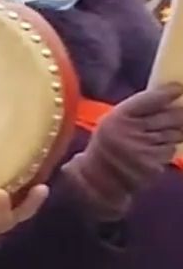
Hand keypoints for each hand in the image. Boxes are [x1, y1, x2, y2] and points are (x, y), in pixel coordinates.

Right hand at [61, 84, 182, 220]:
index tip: (178, 88)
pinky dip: (165, 150)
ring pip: (175, 133)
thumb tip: (173, 91)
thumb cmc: (106, 145)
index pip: (151, 99)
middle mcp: (131, 131)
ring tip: (158, 137)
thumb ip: (140, 106)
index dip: (168, 92)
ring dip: (173, 134)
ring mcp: (143, 149)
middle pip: (171, 115)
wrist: (94, 180)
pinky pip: (170, 151)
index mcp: (118, 117)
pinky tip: (152, 152)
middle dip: (178, 114)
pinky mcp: (152, 165)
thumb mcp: (113, 120)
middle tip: (179, 114)